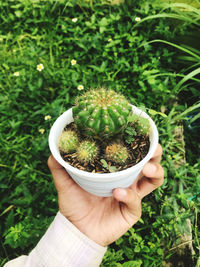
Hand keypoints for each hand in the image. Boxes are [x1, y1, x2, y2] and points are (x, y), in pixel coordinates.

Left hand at [48, 144, 163, 246]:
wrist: (76, 228)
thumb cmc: (74, 203)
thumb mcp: (65, 183)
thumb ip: (59, 167)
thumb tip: (52, 151)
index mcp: (116, 169)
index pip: (131, 152)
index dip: (139, 141)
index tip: (139, 128)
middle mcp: (128, 179)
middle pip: (150, 162)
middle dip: (155, 153)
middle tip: (153, 147)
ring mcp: (132, 195)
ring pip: (154, 180)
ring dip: (155, 171)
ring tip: (146, 167)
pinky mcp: (131, 211)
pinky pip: (136, 201)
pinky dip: (129, 195)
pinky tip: (117, 192)